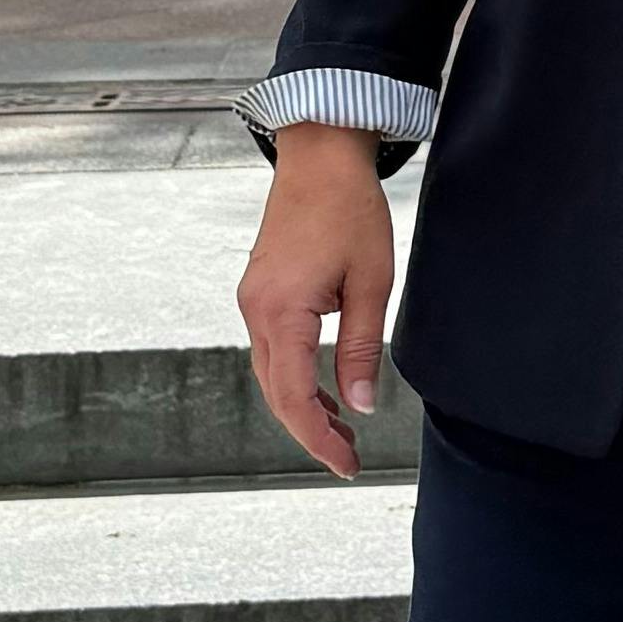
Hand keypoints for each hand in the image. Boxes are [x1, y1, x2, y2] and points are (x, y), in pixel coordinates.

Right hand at [238, 123, 394, 480]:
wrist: (319, 157)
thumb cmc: (349, 210)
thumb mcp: (370, 283)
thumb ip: (360, 348)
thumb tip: (359, 404)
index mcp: (282, 312)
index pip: (295, 398)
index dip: (319, 440)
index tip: (345, 465)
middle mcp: (256, 311)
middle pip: (276, 393)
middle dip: (310, 432)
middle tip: (345, 459)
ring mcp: (252, 301)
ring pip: (271, 374)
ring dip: (302, 406)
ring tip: (340, 429)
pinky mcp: (258, 291)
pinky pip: (271, 349)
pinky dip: (294, 376)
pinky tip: (323, 387)